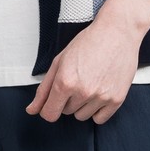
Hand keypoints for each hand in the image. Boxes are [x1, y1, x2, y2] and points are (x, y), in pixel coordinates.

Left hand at [25, 15, 141, 124]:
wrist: (117, 31)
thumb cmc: (88, 42)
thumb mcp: (60, 61)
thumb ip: (44, 88)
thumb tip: (32, 110)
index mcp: (65, 81)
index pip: (49, 114)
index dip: (49, 108)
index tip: (54, 100)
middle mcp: (83, 92)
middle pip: (66, 112)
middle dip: (68, 99)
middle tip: (78, 77)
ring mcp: (101, 97)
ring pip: (82, 116)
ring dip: (83, 104)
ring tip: (90, 81)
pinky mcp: (116, 100)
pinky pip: (99, 119)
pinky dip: (97, 109)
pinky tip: (100, 90)